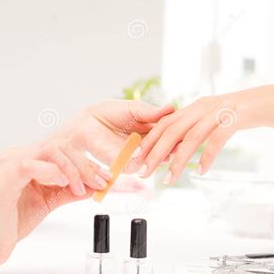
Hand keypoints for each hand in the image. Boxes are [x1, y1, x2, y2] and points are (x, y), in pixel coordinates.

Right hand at [0, 141, 101, 263]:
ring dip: (72, 169)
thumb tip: (93, 186)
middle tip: (99, 182)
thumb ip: (70, 191)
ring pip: (49, 150)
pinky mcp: (4, 179)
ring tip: (79, 188)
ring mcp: (9, 165)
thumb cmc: (12, 220)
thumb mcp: (49, 201)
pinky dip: (51, 172)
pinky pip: (30, 165)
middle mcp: (17, 157)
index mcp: (28, 159)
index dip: (87, 162)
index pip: (63, 150)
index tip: (105, 177)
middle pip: (60, 146)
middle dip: (85, 164)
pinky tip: (62, 184)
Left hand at [51, 100, 173, 174]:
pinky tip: (143, 152)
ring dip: (159, 155)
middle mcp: (148, 145)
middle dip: (172, 146)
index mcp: (152, 130)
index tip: (186, 128)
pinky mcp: (125, 165)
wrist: (87, 122)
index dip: (177, 132)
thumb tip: (171, 107)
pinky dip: (141, 160)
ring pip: (153, 160)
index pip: (169, 134)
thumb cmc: (110, 113)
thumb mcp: (134, 109)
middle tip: (179, 141)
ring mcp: (138, 157)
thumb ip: (150, 112)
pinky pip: (137, 165)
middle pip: (165, 149)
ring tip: (164, 149)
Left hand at [137, 82, 273, 183]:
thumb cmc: (249, 113)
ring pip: (191, 136)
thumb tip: (183, 148)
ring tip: (168, 179)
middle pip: (172, 129)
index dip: (150, 141)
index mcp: (197, 106)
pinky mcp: (236, 117)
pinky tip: (201, 171)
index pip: (166, 124)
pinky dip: (207, 156)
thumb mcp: (219, 119)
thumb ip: (201, 129)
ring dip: (177, 160)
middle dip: (155, 152)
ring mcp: (220, 111)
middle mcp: (204, 106)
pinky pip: (217, 139)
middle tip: (144, 172)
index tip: (138, 159)